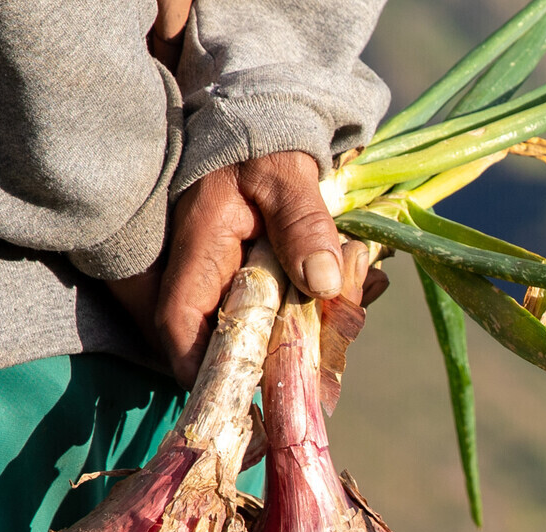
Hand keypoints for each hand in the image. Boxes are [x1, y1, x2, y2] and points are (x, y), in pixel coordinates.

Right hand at [151, 150, 347, 385]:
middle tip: (333, 353)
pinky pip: (289, 311)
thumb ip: (303, 223)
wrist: (265, 124)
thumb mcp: (285, 174)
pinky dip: (329, 307)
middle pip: (228, 344)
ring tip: (362, 293)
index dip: (200, 368)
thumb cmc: (263, 142)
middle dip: (281, 358)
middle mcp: (208, 276)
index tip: (242, 393)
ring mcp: (233, 283)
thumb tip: (324, 282)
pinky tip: (365, 282)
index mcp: (201, 251)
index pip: (180, 323)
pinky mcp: (260, 282)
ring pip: (265, 333)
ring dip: (317, 331)